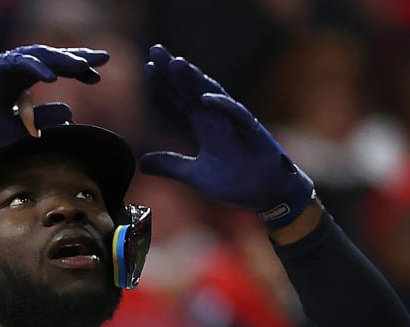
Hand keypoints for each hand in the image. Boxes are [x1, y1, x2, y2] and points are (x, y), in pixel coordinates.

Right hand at [0, 45, 108, 154]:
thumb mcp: (17, 128)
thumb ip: (42, 120)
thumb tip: (71, 114)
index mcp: (20, 79)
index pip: (54, 68)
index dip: (76, 70)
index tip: (97, 76)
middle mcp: (13, 67)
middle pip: (50, 56)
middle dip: (77, 57)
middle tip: (104, 58)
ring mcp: (2, 65)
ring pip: (37, 55)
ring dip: (61, 60)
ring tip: (84, 67)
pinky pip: (17, 64)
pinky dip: (35, 68)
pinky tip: (51, 79)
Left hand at [138, 45, 315, 227]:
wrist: (266, 194)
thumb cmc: (236, 181)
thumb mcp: (194, 176)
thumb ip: (170, 166)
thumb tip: (142, 163)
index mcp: (205, 125)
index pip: (181, 98)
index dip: (166, 83)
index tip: (148, 66)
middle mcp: (218, 118)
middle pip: (193, 89)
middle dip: (174, 70)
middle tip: (156, 49)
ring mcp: (235, 123)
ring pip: (213, 95)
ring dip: (195, 79)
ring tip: (176, 63)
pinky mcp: (253, 134)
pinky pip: (238, 116)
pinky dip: (223, 106)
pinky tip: (206, 98)